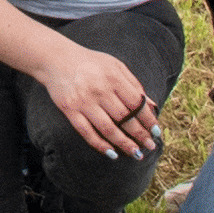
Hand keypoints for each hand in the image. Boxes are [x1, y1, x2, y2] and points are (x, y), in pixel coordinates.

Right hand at [39, 41, 168, 164]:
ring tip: (136, 153)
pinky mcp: (70, 110)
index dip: (148, 120)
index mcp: (113, 77)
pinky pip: (87, 132)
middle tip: (150, 146)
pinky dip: (101, 145)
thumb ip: (134, 85)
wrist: (56, 59)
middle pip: (124, 118)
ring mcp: (83, 101)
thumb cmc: (91, 63)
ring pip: (108, 129)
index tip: (156, 132)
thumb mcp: (115, 66)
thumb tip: (152, 106)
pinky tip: (112, 153)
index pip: (136, 103)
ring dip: (124, 144)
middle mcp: (99, 89)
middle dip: (140, 135)